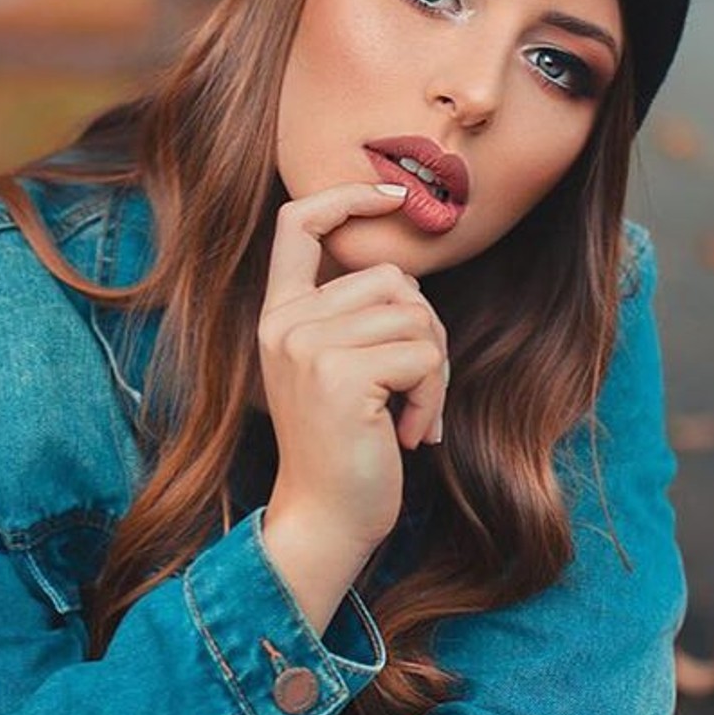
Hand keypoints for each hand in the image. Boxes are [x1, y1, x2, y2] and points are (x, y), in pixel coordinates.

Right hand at [258, 182, 451, 561]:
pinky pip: (422, 357)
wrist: (326, 520)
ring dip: (433, 369)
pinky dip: (434, 398)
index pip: (298, 224)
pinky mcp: (340, 375)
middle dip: (425, 329)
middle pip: (390, 278)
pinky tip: (412, 434)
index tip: (392, 194)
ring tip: (413, 414)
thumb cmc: (346, 450)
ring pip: (414, 315)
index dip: (346, 197)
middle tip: (418, 387)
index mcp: (279, 317)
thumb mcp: (336, 372)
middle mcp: (285, 324)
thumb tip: (406, 278)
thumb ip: (352, 319)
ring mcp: (308, 347)